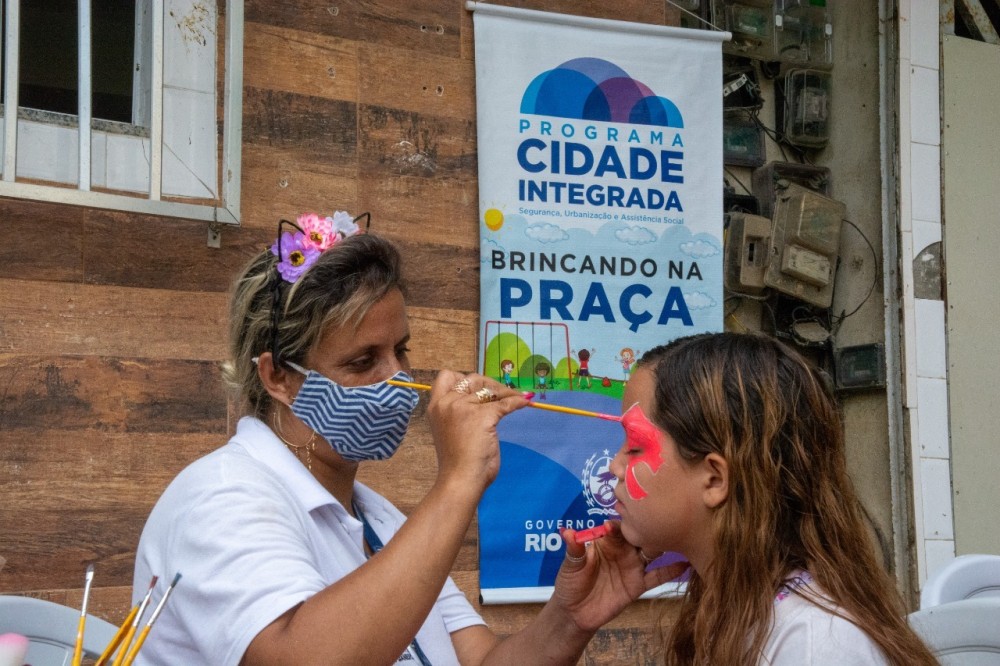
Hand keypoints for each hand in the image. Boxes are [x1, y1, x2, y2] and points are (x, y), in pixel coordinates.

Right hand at [427, 371, 527, 495]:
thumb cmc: (456, 462)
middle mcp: (447, 403)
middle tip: (502, 395)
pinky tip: (525, 403)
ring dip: (505, 392)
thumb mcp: (452, 430)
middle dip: (489, 384)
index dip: (464, 378)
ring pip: (489, 389)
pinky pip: (504, 404)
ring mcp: (463, 408)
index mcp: (435, 406)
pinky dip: (517, 402)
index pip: (446, 376)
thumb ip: (461, 413)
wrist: (459, 480)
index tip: (478, 389)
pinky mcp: (482, 416)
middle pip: (472, 379)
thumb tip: (487, 399)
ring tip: (517, 398)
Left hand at [552, 521, 688, 631]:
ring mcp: (632, 567)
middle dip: (648, 527)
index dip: (620, 525)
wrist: (575, 613)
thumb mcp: (570, 566)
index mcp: (606, 542)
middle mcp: (623, 550)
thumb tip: (567, 533)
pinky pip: (657, 576)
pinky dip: (671, 570)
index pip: (617, 529)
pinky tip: (685, 564)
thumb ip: (574, 550)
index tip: (618, 525)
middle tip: (660, 519)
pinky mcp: (638, 585)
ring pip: (651, 552)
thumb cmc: (571, 584)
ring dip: (663, 544)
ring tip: (679, 534)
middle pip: (639, 536)